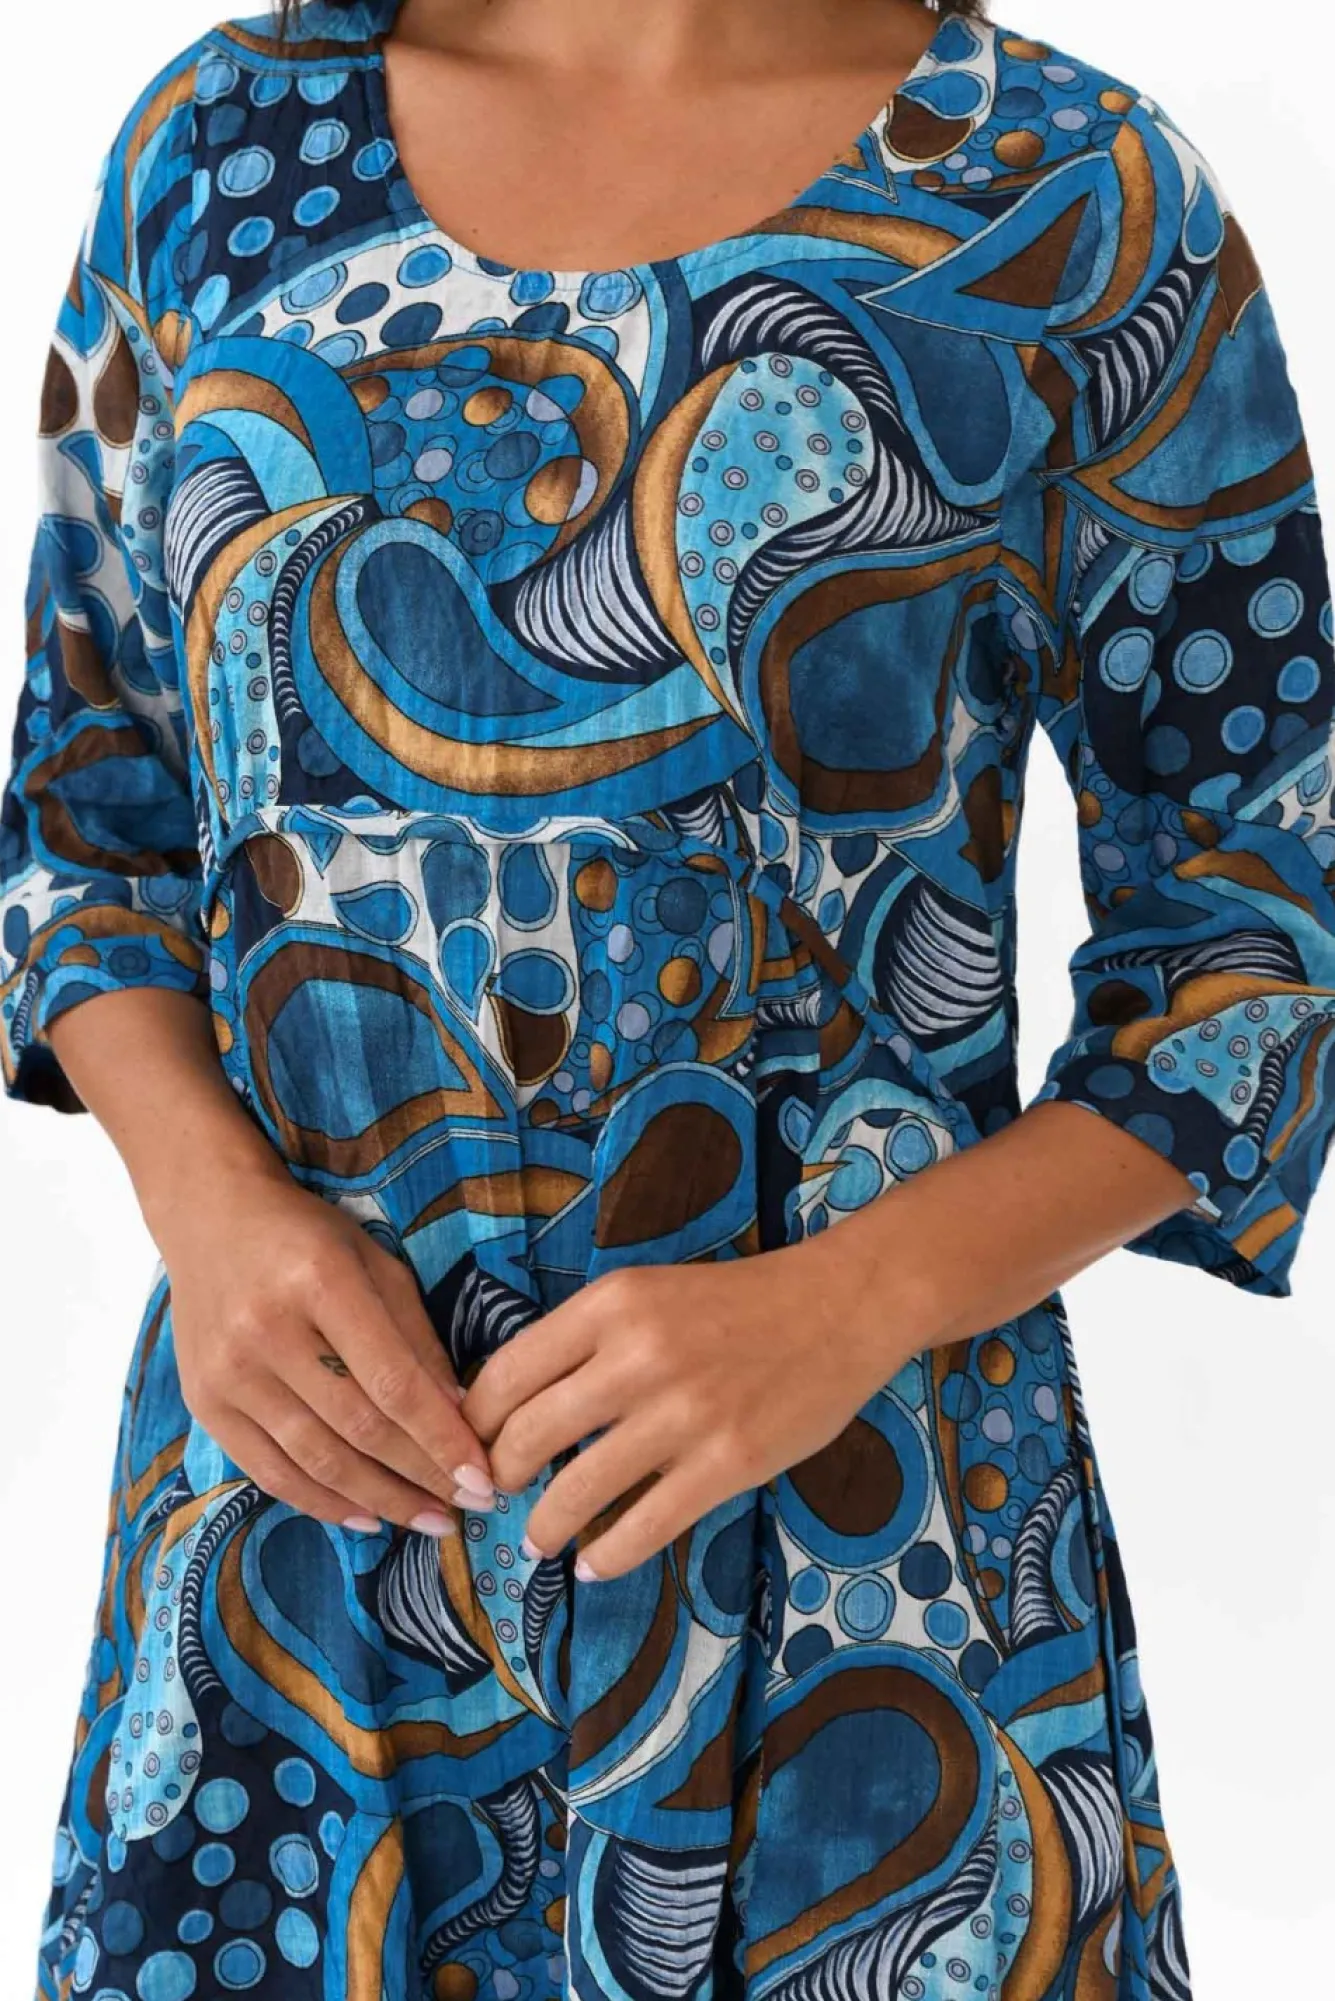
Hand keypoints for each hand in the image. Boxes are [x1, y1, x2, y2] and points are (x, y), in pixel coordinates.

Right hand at [157, 1156, 494, 1535]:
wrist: (208, 1217)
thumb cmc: (307, 1237)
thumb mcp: (375, 1263)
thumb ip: (415, 1336)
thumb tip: (460, 1415)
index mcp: (321, 1282)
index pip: (393, 1381)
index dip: (441, 1438)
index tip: (484, 1477)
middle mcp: (267, 1331)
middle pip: (358, 1428)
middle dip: (422, 1476)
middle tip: (470, 1506)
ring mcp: (228, 1373)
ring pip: (315, 1460)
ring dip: (380, 1501)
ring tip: (428, 1520)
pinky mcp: (204, 1404)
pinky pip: (269, 1471)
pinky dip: (322, 1502)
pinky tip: (366, 1518)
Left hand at [463, 1236, 914, 1579]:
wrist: (837, 1307)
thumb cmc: (733, 1303)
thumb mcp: (645, 1294)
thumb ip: (583, 1340)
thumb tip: (508, 1404)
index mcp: (609, 1305)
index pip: (505, 1375)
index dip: (473, 1424)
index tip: (469, 1447)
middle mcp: (637, 1357)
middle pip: (527, 1437)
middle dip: (498, 1479)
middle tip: (497, 1496)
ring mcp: (683, 1415)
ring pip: (576, 1492)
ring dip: (543, 1528)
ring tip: (538, 1541)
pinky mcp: (727, 1464)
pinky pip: (643, 1528)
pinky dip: (606, 1557)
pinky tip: (594, 1565)